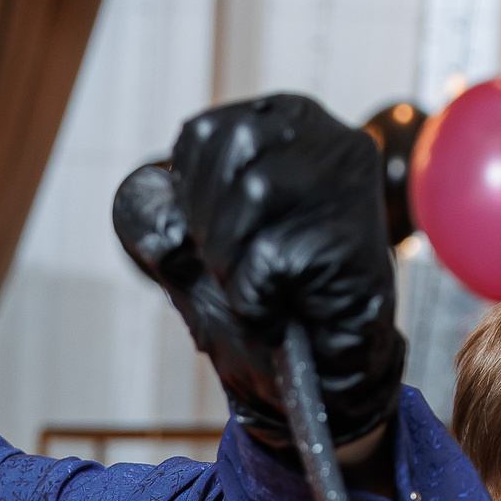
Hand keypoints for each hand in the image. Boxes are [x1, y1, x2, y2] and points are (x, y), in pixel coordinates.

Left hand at [112, 94, 403, 454]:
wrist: (320, 375)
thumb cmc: (266, 302)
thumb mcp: (197, 248)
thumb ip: (165, 214)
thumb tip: (147, 191)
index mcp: (285, 124)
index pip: (203, 132)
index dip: (189, 196)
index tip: (212, 237)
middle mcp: (326, 140)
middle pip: (232, 148)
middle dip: (209, 223)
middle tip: (233, 269)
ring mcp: (347, 185)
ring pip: (256, 193)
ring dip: (231, 260)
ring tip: (256, 289)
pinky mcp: (353, 239)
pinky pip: (271, 257)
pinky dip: (255, 298)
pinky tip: (276, 310)